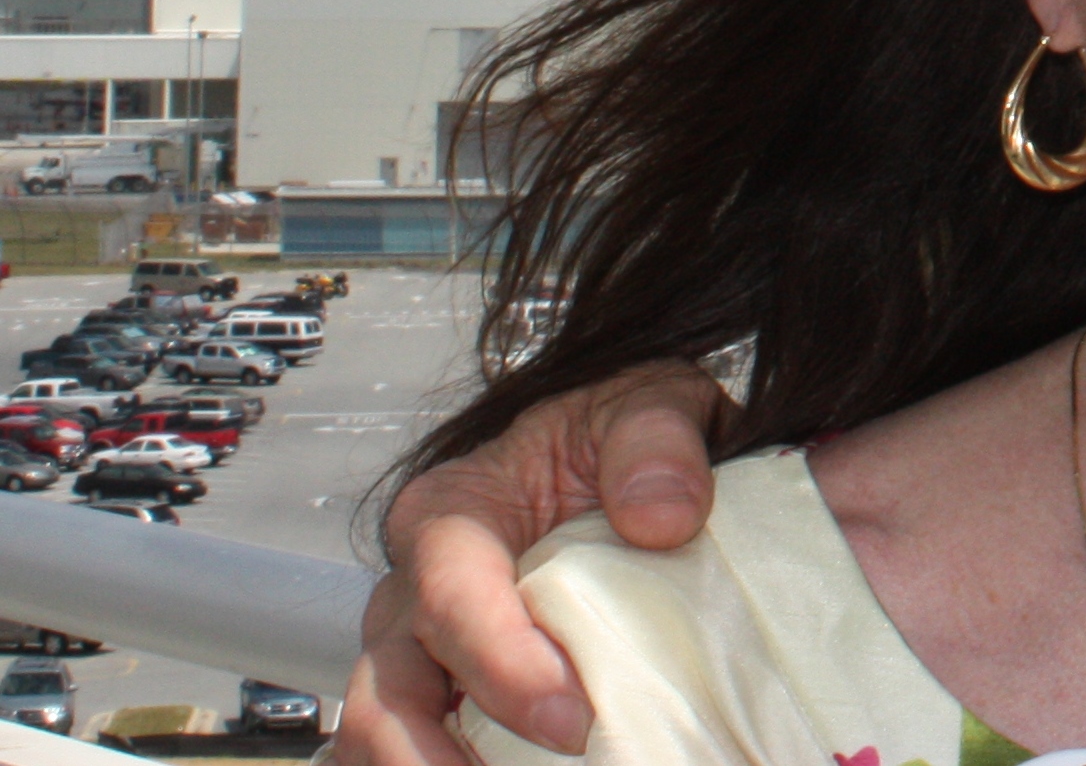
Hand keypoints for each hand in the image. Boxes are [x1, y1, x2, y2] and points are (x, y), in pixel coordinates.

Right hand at [336, 364, 732, 765]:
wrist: (618, 450)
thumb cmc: (614, 432)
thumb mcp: (651, 403)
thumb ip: (657, 446)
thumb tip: (663, 516)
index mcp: (452, 512)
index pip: (451, 599)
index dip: (504, 667)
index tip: (572, 719)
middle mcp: (414, 587)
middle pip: (390, 690)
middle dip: (440, 757)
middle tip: (552, 765)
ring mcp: (416, 648)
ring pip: (376, 734)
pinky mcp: (439, 690)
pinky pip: (407, 749)